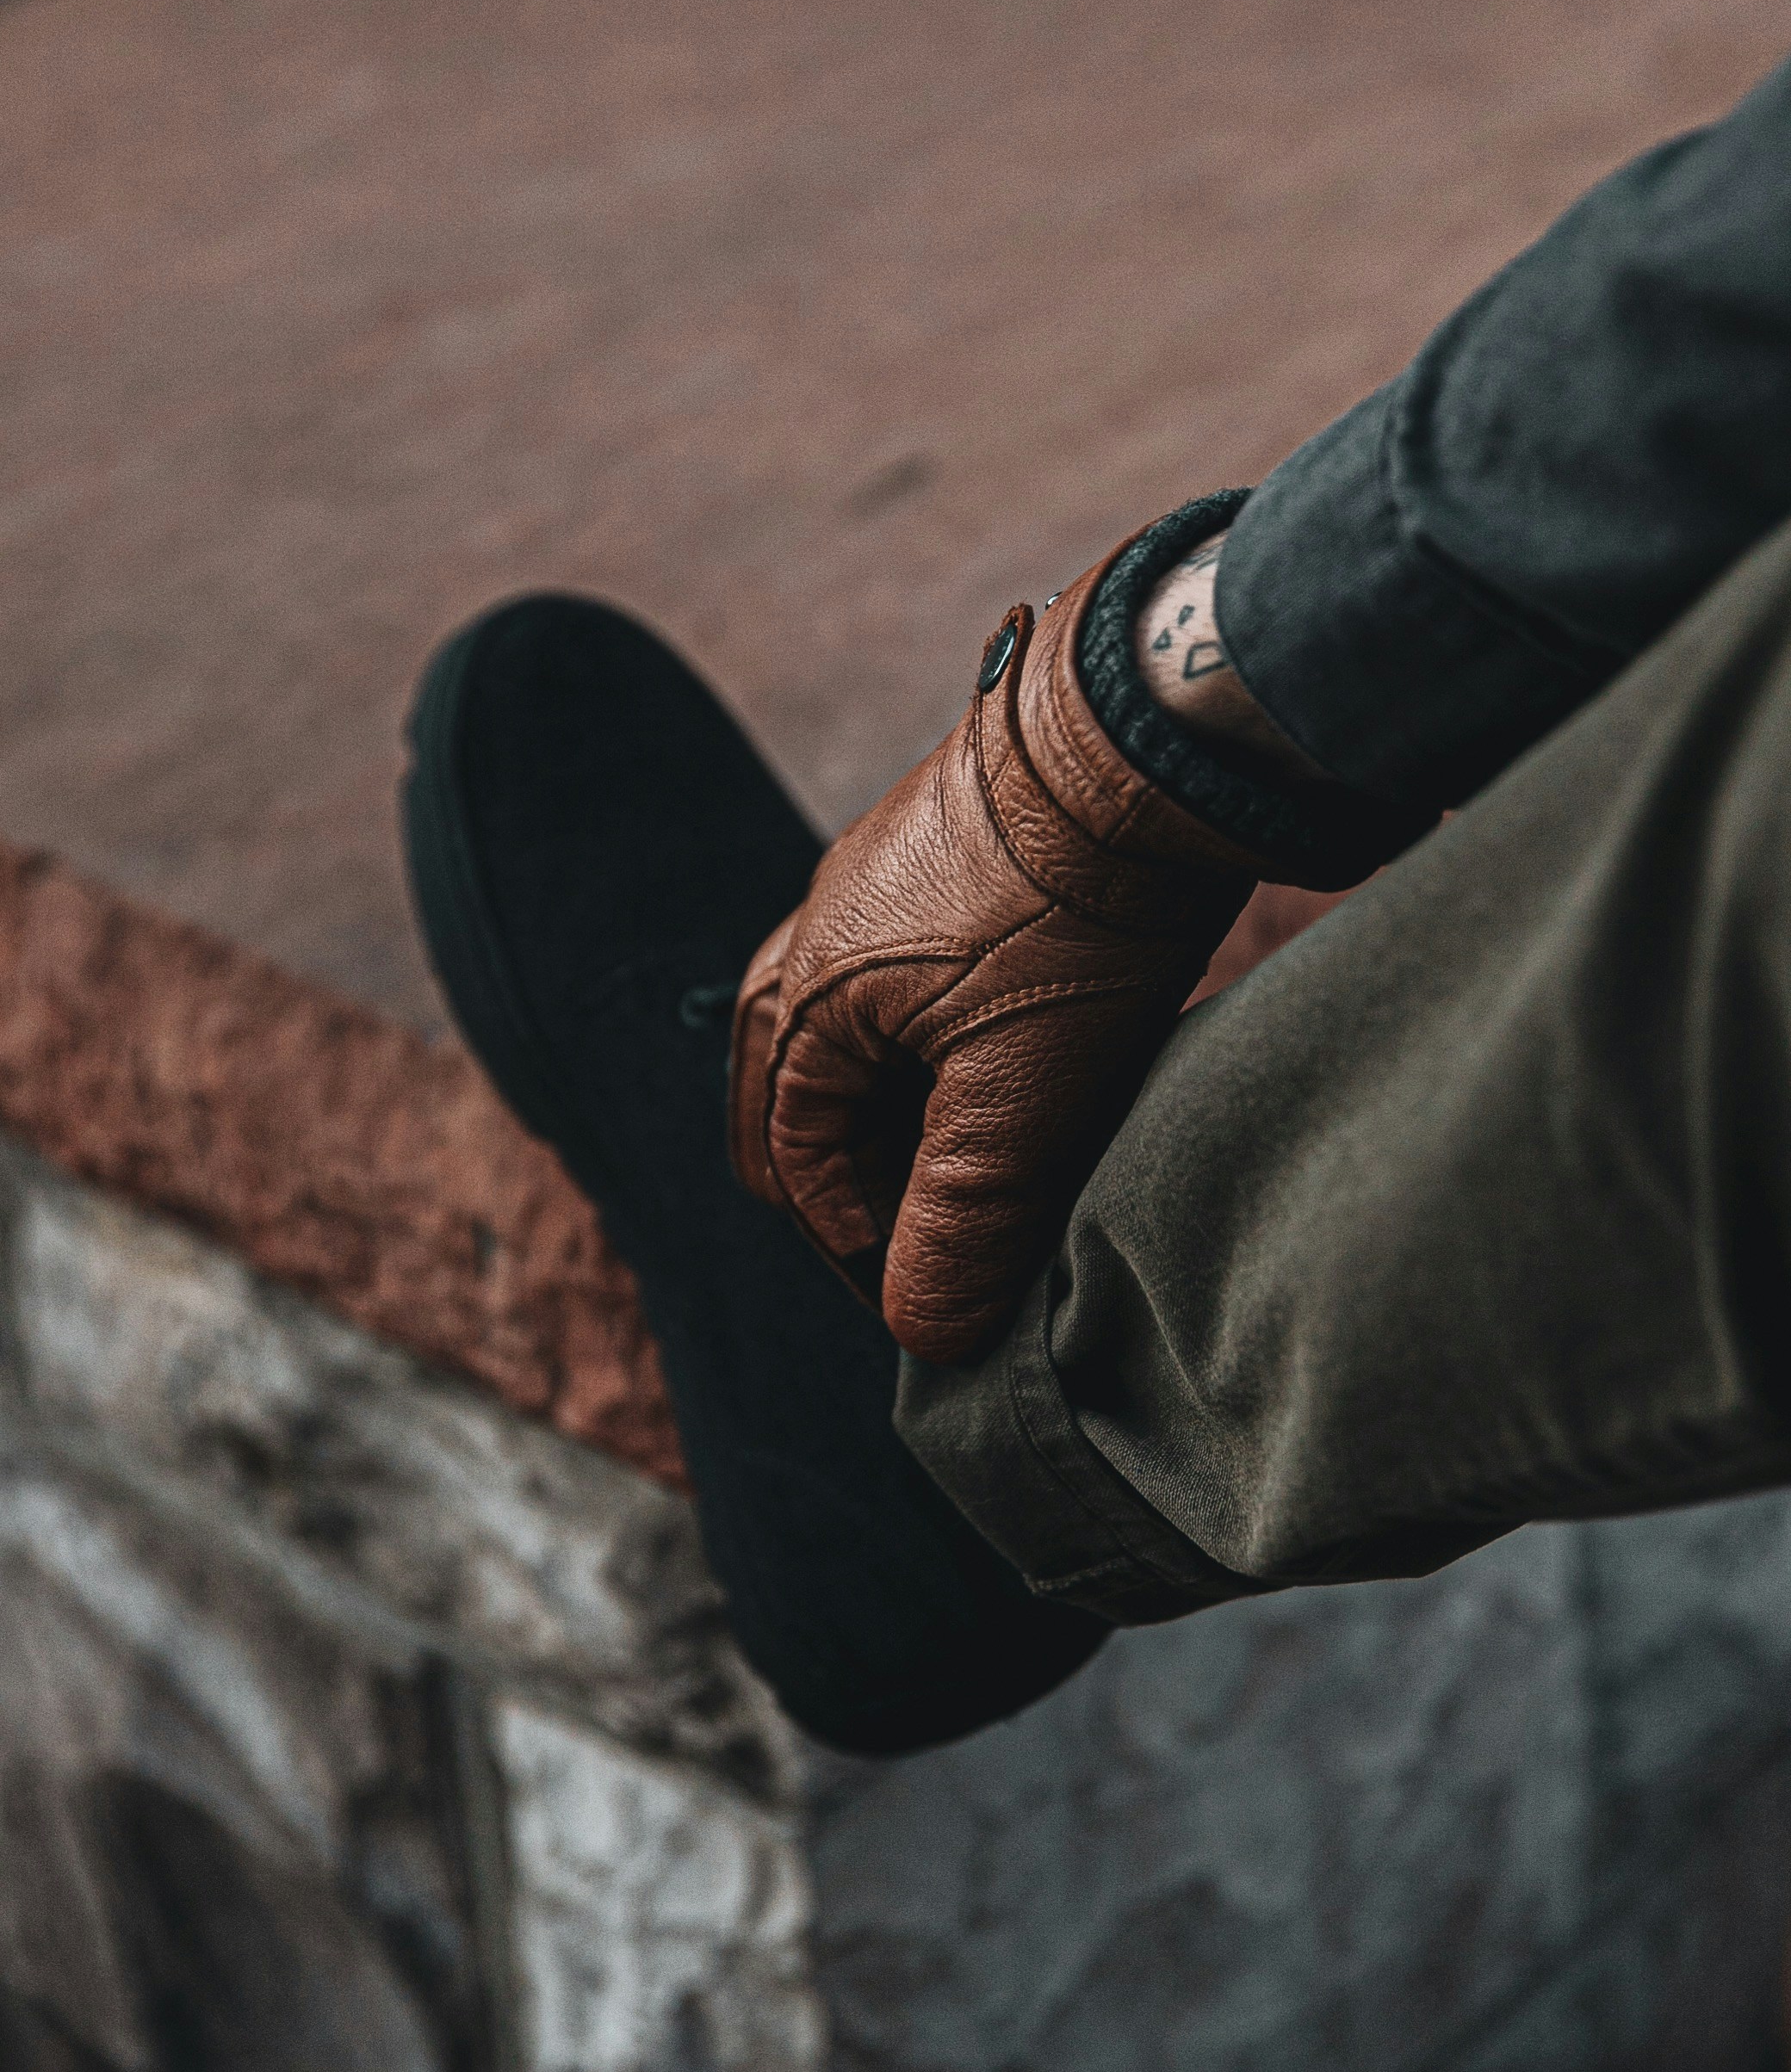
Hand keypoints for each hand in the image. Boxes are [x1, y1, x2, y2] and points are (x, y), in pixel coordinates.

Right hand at [728, 532, 1256, 1362]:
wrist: (1139, 739)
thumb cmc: (1074, 915)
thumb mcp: (1023, 1094)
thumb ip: (964, 1220)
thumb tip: (924, 1332)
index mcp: (804, 1001)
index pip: (799, 1168)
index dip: (865, 1249)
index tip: (938, 1296)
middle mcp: (810, 935)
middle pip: (796, 1103)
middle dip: (856, 1186)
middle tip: (935, 1244)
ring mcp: (867, 886)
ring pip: (849, 1039)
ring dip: (898, 1114)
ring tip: (980, 1163)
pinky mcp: (931, 854)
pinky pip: (896, 981)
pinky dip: (932, 1047)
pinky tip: (1011, 1061)